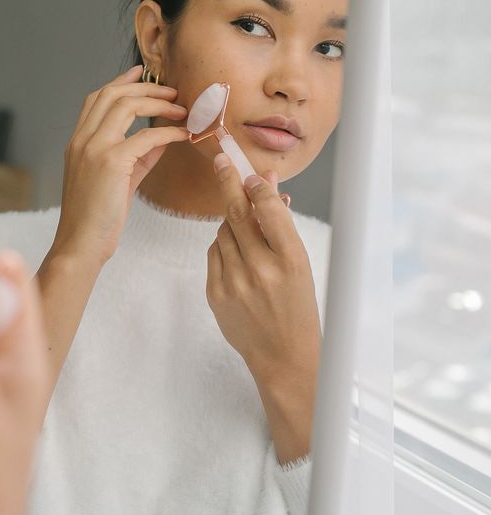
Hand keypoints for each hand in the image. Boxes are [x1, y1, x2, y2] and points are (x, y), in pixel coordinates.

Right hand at [50, 64, 188, 267]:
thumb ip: (136, 155)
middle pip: (112, 94)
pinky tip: (182, 135)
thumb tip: (163, 136)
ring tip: (180, 108)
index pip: (96, 98)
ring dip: (158, 103)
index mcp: (77, 142)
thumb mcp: (116, 179)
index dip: (120, 81)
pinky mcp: (111, 162)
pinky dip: (168, 132)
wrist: (80, 243)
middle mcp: (82, 140)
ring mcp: (94, 148)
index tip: (142, 73)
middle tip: (171, 91)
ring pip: (126, 105)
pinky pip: (147, 136)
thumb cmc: (96, 217)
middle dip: (145, 87)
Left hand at [206, 153, 320, 461]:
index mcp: (292, 260)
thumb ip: (281, 224)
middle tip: (220, 159)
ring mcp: (235, 281)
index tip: (247, 169)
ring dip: (232, 223)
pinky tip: (238, 256)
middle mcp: (261, 269)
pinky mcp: (215, 292)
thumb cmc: (297, 307)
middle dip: (228, 183)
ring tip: (249, 235)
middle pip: (237, 213)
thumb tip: (267, 183)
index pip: (268, 209)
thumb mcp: (301, 264)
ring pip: (223, 231)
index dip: (255, 185)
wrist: (282, 355)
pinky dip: (223, 246)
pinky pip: (214, 253)